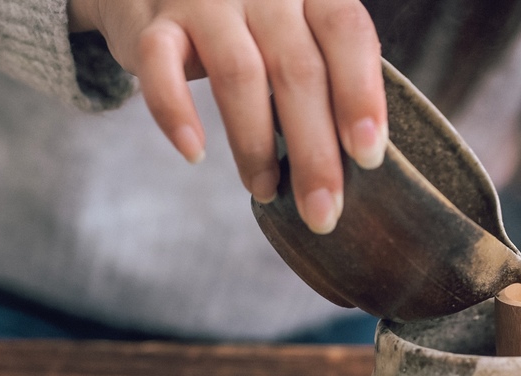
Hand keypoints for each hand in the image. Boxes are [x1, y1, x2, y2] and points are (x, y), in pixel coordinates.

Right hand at [67, 0, 387, 233]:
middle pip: (297, 69)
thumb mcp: (294, 31)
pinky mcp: (152, 21)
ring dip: (255, 145)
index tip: (368, 157)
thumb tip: (356, 160)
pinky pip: (161, 67)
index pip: (347, 31)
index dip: (361, 94)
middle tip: (322, 210)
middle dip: (314, 150)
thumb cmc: (246, 22)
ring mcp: (205, 0)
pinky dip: (176, 113)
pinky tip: (193, 152)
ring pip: (238, 75)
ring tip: (266, 190)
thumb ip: (324, 74)